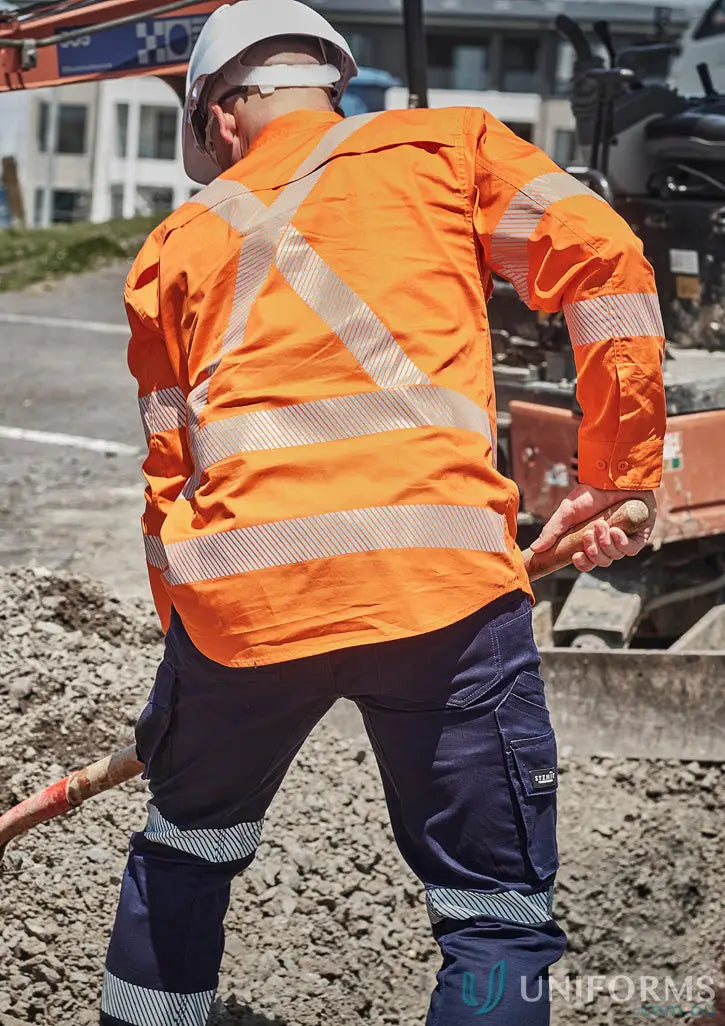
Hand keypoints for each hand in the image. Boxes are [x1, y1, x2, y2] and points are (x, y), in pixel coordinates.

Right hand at [529, 484, 656, 571]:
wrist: (612, 477)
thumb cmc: (590, 492)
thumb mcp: (567, 512)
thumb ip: (552, 531)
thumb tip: (535, 549)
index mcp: (592, 540)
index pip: (588, 562)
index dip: (583, 563)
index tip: (575, 557)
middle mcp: (609, 542)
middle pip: (601, 561)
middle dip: (594, 551)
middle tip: (588, 534)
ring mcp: (625, 539)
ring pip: (615, 556)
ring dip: (605, 543)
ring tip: (601, 524)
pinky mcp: (640, 535)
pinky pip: (631, 550)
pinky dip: (621, 543)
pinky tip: (615, 531)